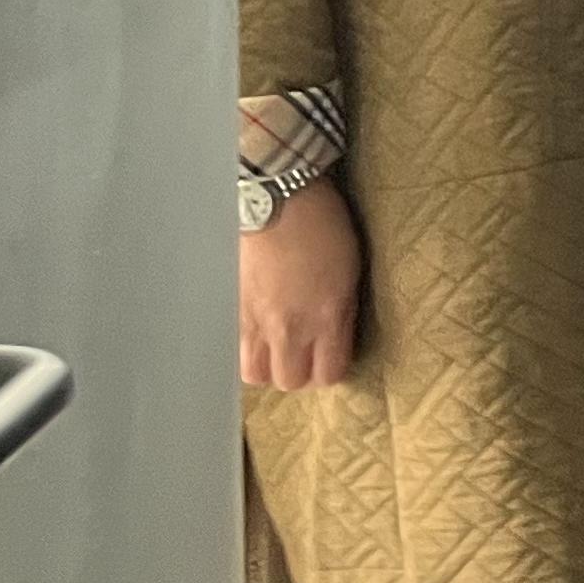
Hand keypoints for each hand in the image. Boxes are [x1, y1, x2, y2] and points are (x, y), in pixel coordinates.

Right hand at [240, 177, 361, 390]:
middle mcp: (290, 327)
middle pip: (290, 382)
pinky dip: (247, 349)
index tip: (332, 358)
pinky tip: (258, 332)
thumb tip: (336, 335)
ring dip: (269, 366)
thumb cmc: (322, 225)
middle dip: (300, 374)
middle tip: (306, 355)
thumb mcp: (349, 269)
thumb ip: (342, 310)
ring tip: (279, 348)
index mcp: (326, 315)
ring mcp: (256, 321)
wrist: (277, 200)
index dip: (331, 371)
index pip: (328, 374)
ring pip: (257, 375)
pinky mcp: (233, 310)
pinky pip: (236, 349)